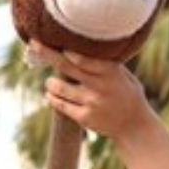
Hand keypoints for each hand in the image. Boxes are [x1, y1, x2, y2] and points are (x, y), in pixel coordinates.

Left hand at [31, 40, 157, 137]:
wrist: (135, 126)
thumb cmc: (127, 94)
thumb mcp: (124, 76)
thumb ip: (106, 63)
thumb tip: (83, 44)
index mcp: (111, 73)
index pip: (82, 58)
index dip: (66, 51)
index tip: (56, 41)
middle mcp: (99, 87)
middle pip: (65, 66)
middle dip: (47, 53)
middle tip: (33, 43)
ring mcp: (91, 103)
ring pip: (57, 86)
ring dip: (50, 82)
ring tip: (52, 82)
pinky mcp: (84, 117)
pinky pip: (58, 103)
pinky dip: (52, 97)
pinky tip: (53, 95)